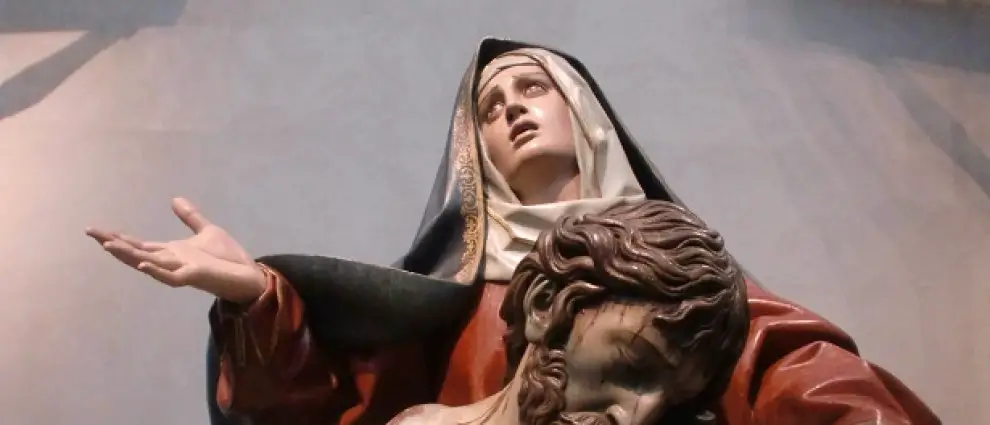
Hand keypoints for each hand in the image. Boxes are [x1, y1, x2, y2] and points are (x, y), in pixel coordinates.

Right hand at [87, 198, 266, 302]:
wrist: (249, 274)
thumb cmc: (228, 257)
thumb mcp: (207, 231)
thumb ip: (190, 217)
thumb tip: (174, 199)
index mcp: (172, 252)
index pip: (139, 244)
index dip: (119, 238)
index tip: (96, 231)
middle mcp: (170, 261)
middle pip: (136, 252)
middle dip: (114, 243)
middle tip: (91, 233)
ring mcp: (179, 270)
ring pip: (147, 263)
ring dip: (128, 256)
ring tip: (107, 246)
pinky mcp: (192, 277)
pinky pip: (170, 276)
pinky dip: (157, 271)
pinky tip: (144, 263)